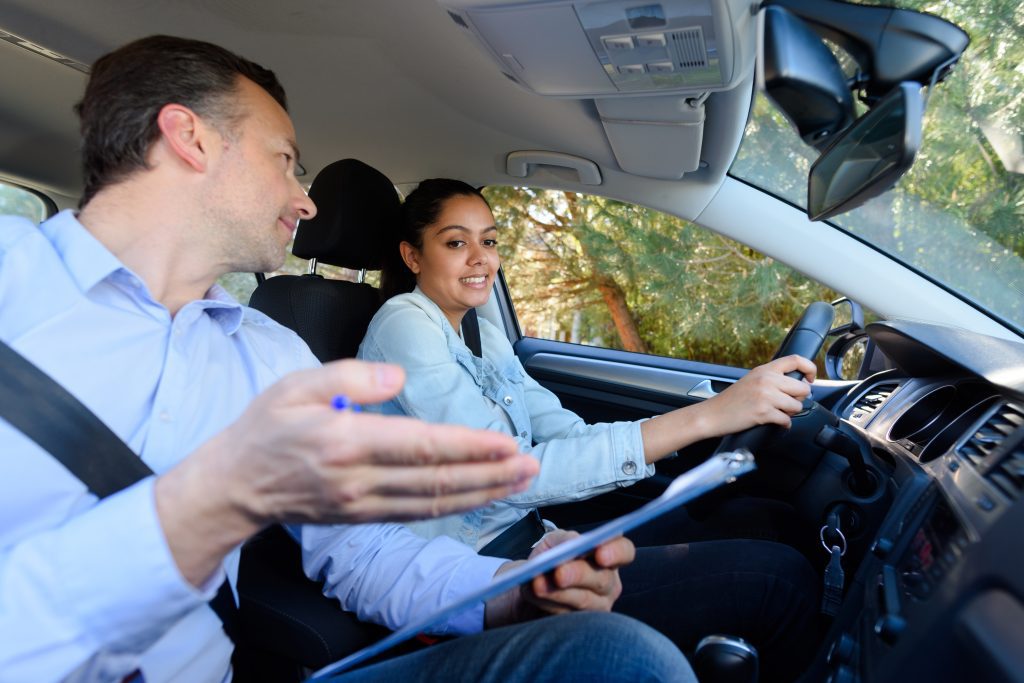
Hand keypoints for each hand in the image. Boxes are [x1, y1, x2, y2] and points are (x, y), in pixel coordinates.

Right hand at [156, 359, 538, 583]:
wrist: (232, 486)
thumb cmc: (265, 429)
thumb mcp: (294, 385)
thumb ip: (348, 377)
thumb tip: (396, 378)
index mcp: (344, 441)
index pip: (419, 446)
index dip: (468, 447)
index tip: (506, 444)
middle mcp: (358, 479)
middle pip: (436, 481)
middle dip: (490, 475)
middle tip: (531, 466)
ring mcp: (361, 504)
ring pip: (433, 503)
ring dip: (481, 494)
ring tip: (519, 481)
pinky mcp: (362, 518)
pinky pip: (416, 515)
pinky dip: (453, 508)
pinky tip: (479, 497)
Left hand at [485, 530, 633, 627]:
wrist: (532, 583)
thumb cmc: (550, 557)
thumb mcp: (554, 542)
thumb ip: (564, 540)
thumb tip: (571, 544)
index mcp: (607, 555)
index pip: (624, 552)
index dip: (616, 552)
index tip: (600, 554)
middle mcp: (608, 582)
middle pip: (603, 579)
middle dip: (579, 575)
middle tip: (559, 573)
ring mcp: (598, 606)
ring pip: (584, 601)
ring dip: (558, 593)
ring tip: (537, 585)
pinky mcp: (581, 625)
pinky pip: (566, 616)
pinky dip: (546, 603)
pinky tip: (533, 594)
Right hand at [697, 354, 815, 435]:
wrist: (711, 414)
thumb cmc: (730, 400)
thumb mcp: (751, 380)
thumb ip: (771, 378)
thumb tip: (795, 384)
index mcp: (764, 370)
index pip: (795, 360)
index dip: (809, 368)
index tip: (810, 378)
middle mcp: (766, 380)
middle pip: (802, 388)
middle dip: (799, 399)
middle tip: (788, 403)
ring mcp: (765, 396)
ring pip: (797, 405)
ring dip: (790, 412)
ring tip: (777, 412)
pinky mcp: (764, 412)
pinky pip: (787, 420)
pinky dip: (783, 424)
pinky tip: (774, 422)